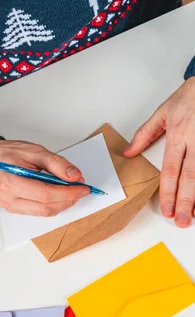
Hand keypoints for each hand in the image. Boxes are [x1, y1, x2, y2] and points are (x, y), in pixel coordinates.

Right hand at [0, 141, 90, 215]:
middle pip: (46, 207)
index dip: (68, 193)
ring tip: (70, 192)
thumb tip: (75, 177)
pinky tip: (57, 195)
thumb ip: (56, 163)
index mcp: (10, 181)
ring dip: (61, 204)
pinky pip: (37, 212)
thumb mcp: (34, 151)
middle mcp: (8, 198)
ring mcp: (9, 206)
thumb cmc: (8, 153)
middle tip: (80, 190)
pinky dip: (51, 205)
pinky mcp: (13, 209)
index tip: (83, 188)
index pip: (46, 194)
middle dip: (68, 200)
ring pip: (43, 212)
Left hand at [124, 77, 194, 227]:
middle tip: (181, 221)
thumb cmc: (190, 95)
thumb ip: (145, 134)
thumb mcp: (163, 112)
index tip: (166, 209)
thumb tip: (128, 152)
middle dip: (186, 201)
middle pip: (191, 177)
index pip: (171, 169)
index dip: (168, 191)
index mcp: (179, 136)